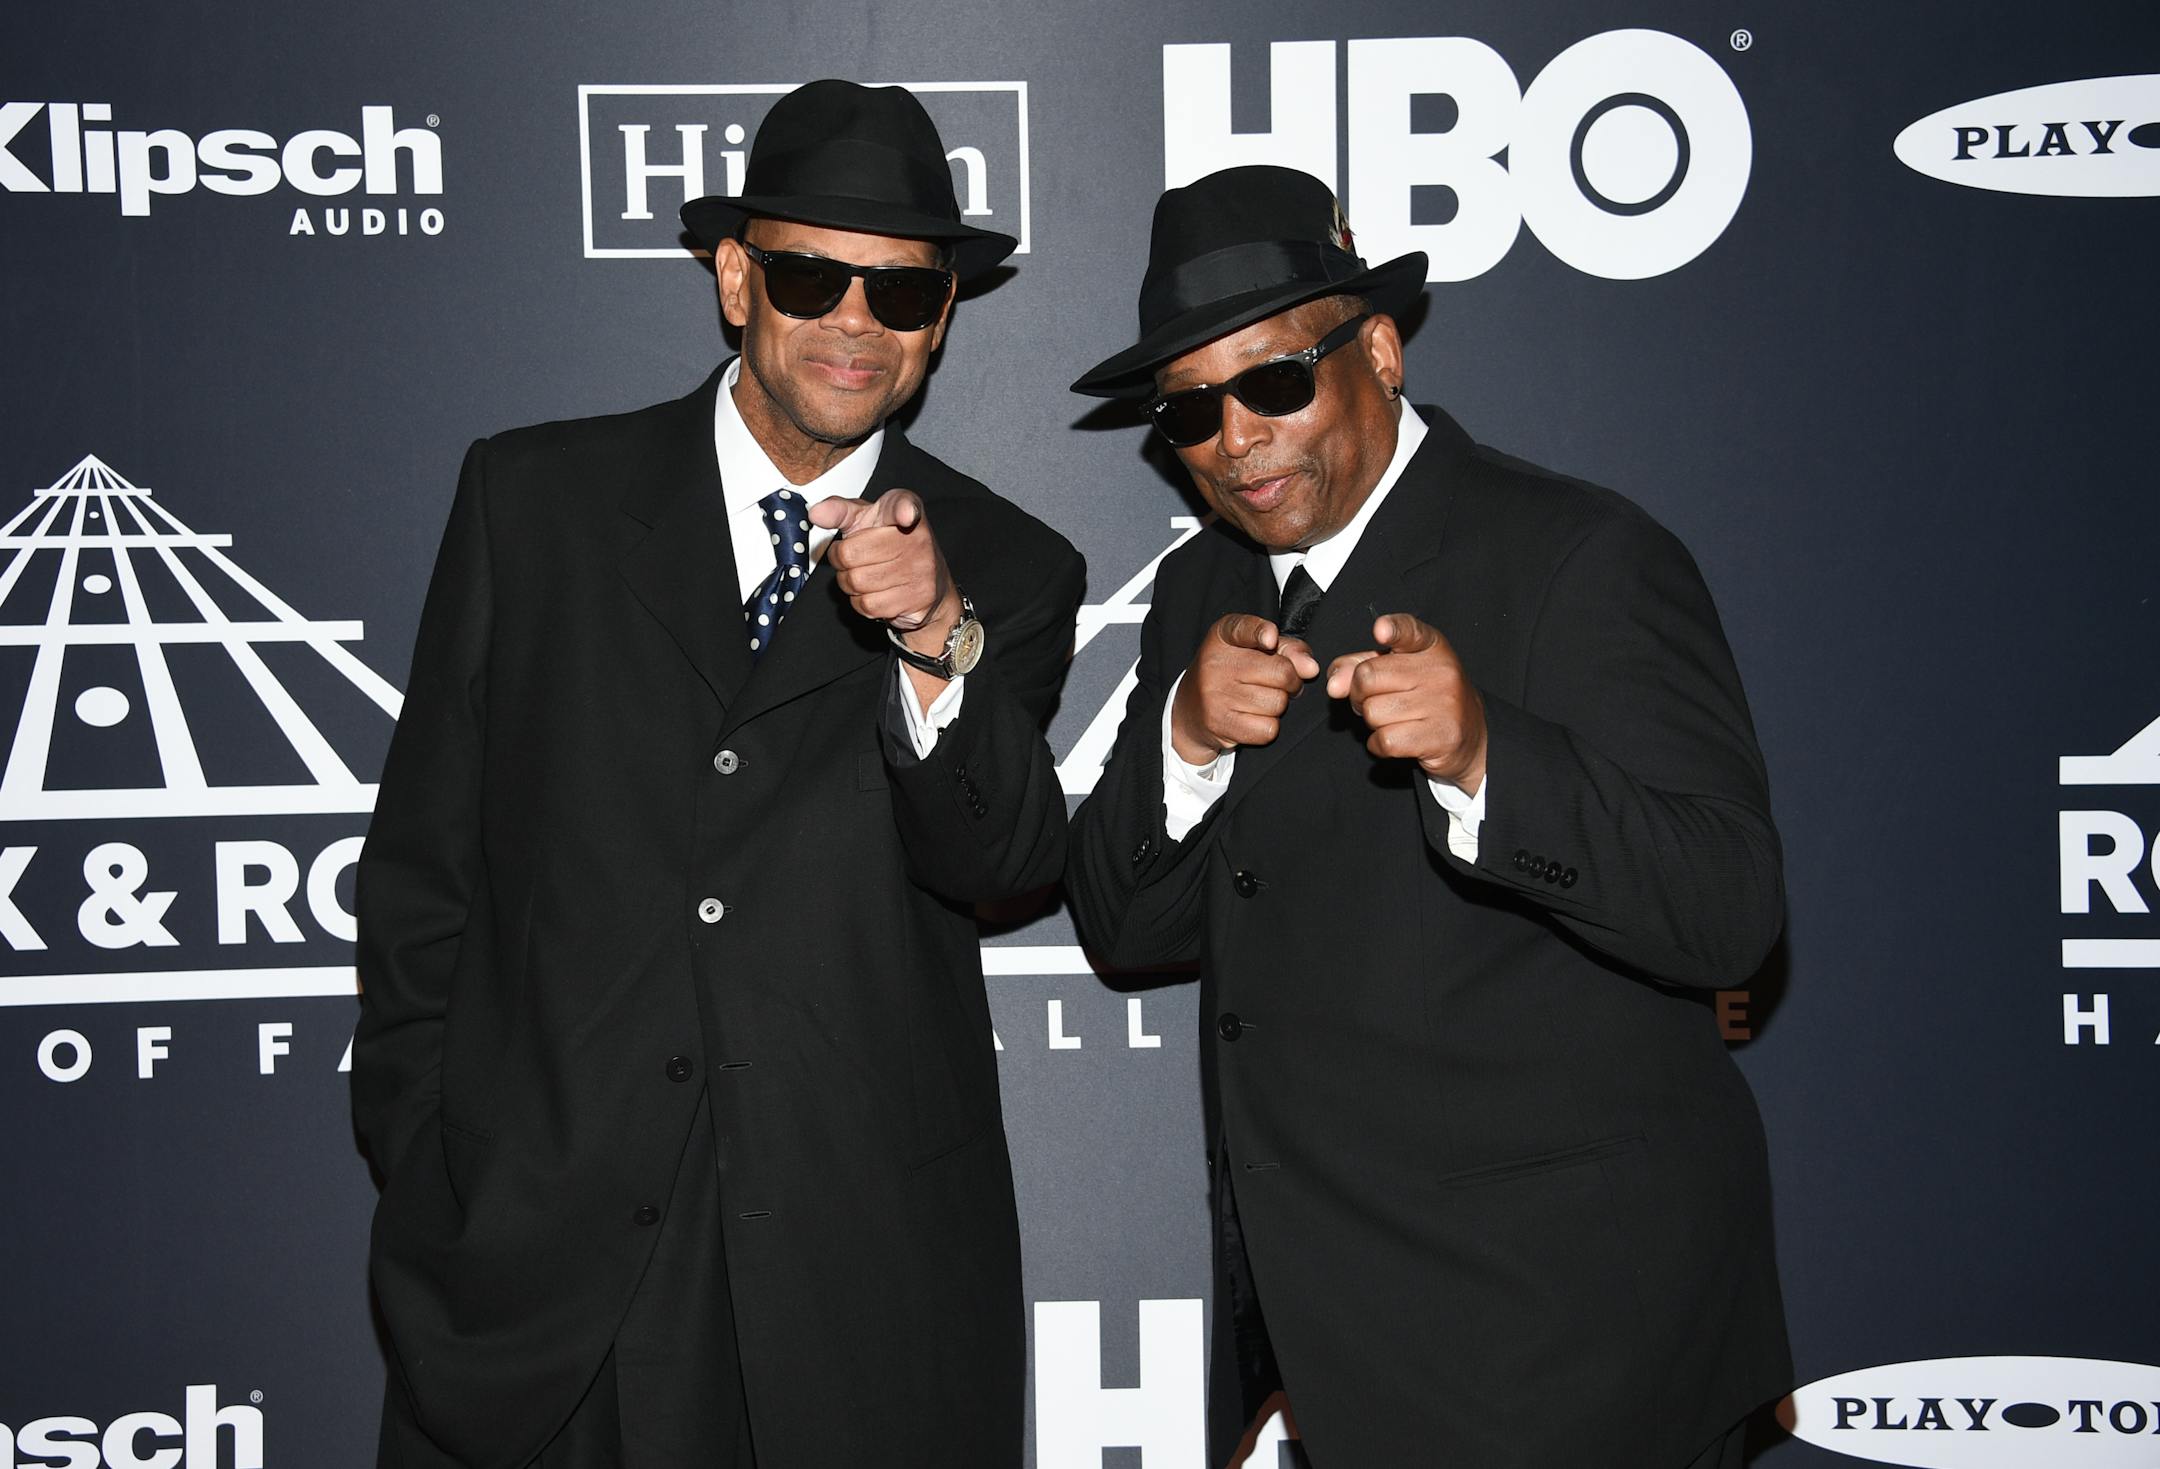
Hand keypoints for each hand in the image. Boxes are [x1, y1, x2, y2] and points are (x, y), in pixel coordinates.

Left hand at [811, 488, 958, 648]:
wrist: (929, 581)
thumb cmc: (889, 543)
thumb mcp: (864, 519)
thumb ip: (839, 511)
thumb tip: (816, 514)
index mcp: (903, 510)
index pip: (903, 506)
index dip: (903, 510)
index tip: (905, 515)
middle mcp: (917, 539)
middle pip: (849, 554)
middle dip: (841, 560)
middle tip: (853, 558)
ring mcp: (920, 570)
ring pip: (856, 582)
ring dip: (849, 582)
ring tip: (865, 574)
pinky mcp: (917, 598)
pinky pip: (868, 604)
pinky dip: (862, 602)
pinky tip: (876, 591)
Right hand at [1170, 614, 1320, 765]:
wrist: (1190, 710)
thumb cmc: (1232, 674)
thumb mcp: (1255, 650)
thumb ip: (1288, 649)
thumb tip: (1311, 668)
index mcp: (1222, 636)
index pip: (1244, 628)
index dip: (1261, 633)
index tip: (1270, 639)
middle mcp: (1215, 662)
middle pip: (1281, 672)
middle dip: (1291, 681)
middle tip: (1280, 684)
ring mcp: (1215, 694)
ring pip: (1278, 703)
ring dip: (1278, 705)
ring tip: (1261, 700)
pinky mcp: (1220, 723)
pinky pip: (1268, 728)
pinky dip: (1269, 727)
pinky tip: (1253, 719)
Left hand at [1325, 614, 1486, 790]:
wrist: (1469, 737)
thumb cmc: (1426, 698)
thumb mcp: (1397, 671)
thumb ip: (1359, 666)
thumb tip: (1334, 685)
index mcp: (1430, 645)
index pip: (1408, 630)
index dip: (1392, 629)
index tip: (1381, 630)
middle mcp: (1440, 670)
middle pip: (1367, 677)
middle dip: (1359, 695)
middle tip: (1375, 701)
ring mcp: (1444, 703)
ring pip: (1372, 712)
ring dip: (1372, 723)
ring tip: (1394, 720)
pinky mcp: (1440, 736)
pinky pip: (1384, 740)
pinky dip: (1379, 745)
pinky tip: (1395, 740)